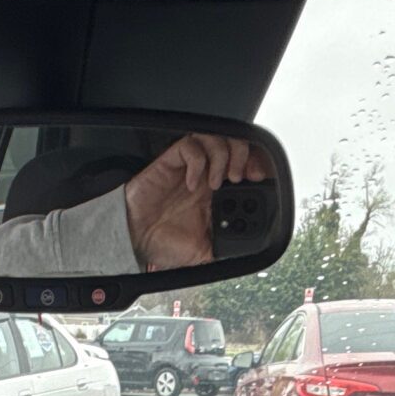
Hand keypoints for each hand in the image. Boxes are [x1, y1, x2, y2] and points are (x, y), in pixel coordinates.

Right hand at [123, 134, 271, 271]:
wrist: (134, 240)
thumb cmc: (163, 243)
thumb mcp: (202, 255)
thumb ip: (223, 253)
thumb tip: (243, 256)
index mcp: (218, 193)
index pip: (245, 166)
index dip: (256, 166)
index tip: (260, 179)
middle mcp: (207, 175)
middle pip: (235, 146)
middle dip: (244, 157)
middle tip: (241, 177)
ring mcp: (190, 167)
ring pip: (216, 139)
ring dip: (222, 157)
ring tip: (217, 182)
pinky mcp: (171, 162)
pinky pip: (190, 145)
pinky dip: (196, 161)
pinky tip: (192, 183)